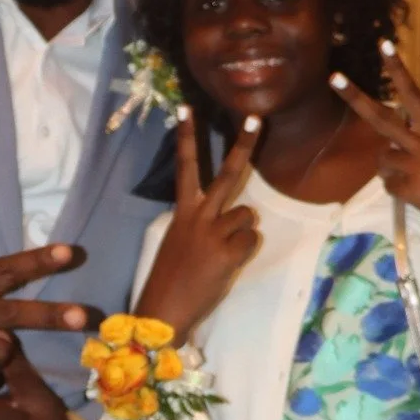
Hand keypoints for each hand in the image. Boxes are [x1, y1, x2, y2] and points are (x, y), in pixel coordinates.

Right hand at [134, 108, 262, 341]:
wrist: (162, 311)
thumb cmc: (170, 278)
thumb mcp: (177, 241)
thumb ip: (201, 223)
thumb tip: (236, 217)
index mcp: (182, 211)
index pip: (184, 166)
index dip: (186, 137)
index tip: (187, 108)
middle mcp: (198, 216)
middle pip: (228, 174)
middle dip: (244, 145)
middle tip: (257, 118)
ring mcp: (214, 233)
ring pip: (247, 215)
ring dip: (242, 231)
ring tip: (223, 250)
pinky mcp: (227, 253)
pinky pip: (251, 241)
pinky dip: (244, 252)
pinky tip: (226, 265)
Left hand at [331, 43, 419, 230]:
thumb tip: (392, 142)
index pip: (413, 93)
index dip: (398, 69)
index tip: (383, 45)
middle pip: (381, 118)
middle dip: (355, 98)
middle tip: (333, 78)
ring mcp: (416, 165)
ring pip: (381, 159)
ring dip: (389, 169)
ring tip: (412, 177)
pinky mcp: (412, 188)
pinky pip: (389, 186)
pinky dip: (398, 190)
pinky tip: (417, 193)